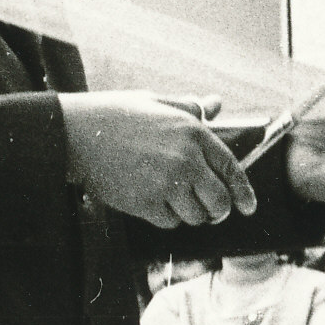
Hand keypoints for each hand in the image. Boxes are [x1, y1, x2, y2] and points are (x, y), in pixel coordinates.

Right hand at [58, 93, 256, 228]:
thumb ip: (190, 107)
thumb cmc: (114, 115)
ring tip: (175, 201)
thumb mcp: (155, 102)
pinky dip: (167, 217)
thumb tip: (216, 104)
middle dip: (218, 210)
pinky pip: (170, 222)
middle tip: (211, 211)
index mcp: (192, 132)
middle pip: (219, 201)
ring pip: (196, 216)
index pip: (231, 168)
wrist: (75, 134)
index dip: (244, 192)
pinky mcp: (146, 203)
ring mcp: (166, 184)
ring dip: (190, 214)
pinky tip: (152, 201)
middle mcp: (185, 159)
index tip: (249, 207)